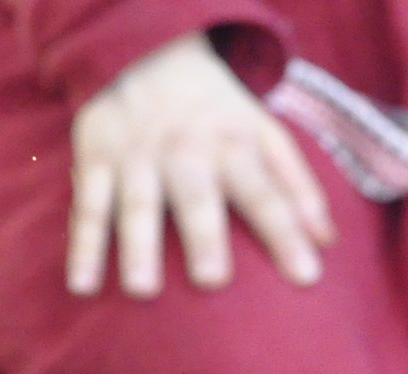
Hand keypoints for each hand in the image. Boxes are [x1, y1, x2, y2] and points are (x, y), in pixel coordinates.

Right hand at [68, 33, 334, 296]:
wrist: (147, 51)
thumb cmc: (215, 111)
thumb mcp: (262, 132)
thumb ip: (295, 186)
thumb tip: (327, 243)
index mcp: (232, 144)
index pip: (264, 192)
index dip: (286, 232)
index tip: (306, 277)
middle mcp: (185, 150)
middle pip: (196, 195)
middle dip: (204, 234)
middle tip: (211, 280)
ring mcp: (137, 156)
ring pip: (137, 203)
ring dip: (137, 245)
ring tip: (142, 289)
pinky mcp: (96, 159)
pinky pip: (88, 207)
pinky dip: (82, 246)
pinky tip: (80, 285)